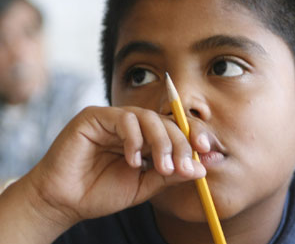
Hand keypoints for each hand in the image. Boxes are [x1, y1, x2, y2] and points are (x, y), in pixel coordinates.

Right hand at [27, 106, 207, 227]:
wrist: (64, 202)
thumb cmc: (101, 192)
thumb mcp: (145, 186)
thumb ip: (170, 175)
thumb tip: (202, 168)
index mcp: (144, 137)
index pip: (173, 129)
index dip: (191, 136)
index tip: (206, 151)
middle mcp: (131, 124)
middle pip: (165, 121)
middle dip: (179, 143)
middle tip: (181, 167)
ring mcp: (113, 118)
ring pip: (148, 117)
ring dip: (160, 142)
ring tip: (160, 167)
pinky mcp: (94, 116)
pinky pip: (123, 119)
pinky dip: (134, 139)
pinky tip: (132, 160)